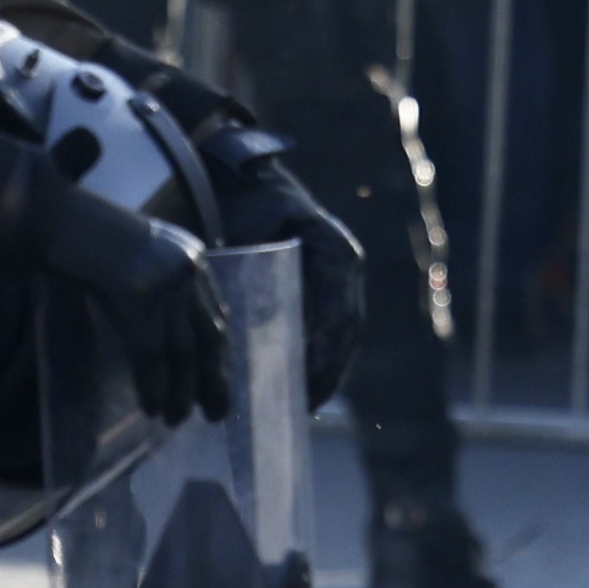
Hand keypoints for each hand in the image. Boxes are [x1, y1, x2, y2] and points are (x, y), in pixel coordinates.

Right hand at [37, 185, 234, 431]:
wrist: (52, 215)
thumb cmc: (83, 237)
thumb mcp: (134, 256)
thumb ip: (154, 285)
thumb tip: (161, 337)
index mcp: (189, 256)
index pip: (214, 313)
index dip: (216, 352)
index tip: (217, 377)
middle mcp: (184, 269)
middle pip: (208, 335)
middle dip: (212, 378)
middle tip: (217, 413)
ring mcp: (162, 282)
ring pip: (183, 350)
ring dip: (183, 391)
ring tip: (177, 418)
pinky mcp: (136, 296)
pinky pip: (151, 352)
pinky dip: (154, 385)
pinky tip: (153, 407)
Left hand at [203, 137, 376, 398]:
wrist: (241, 180)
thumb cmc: (240, 203)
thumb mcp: (247, 229)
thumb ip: (256, 269)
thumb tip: (256, 325)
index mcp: (334, 250)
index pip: (337, 313)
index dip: (323, 351)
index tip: (302, 380)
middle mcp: (347, 263)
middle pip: (348, 330)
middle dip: (329, 372)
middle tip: (304, 407)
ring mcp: (344, 275)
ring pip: (348, 335)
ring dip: (330, 372)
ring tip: (306, 407)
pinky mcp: (333, 286)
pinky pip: (338, 330)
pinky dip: (326, 360)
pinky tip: (308, 387)